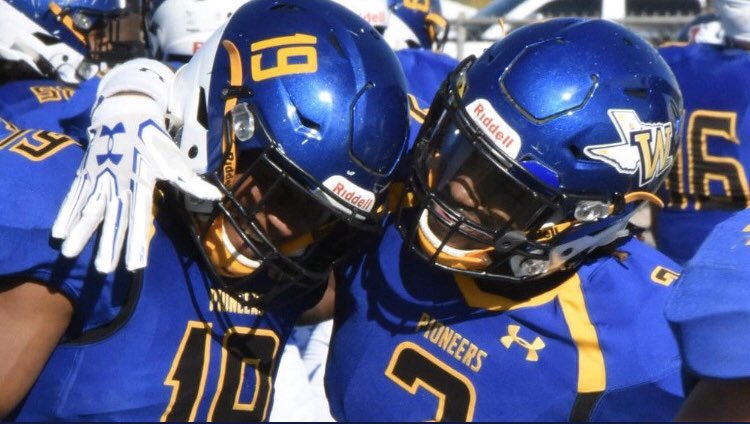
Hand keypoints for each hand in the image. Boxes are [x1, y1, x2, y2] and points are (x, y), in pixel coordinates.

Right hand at [51, 94, 221, 272]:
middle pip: (112, 219)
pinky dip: (65, 214)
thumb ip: (191, 183)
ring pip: (88, 209)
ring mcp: (99, 179)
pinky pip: (73, 197)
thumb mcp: (175, 160)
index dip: (137, 242)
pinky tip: (58, 234)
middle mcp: (118, 184)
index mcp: (141, 183)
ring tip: (70, 254)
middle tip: (102, 270)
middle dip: (107, 244)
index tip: (135, 266)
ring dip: (80, 232)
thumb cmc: (154, 141)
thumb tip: (216, 197)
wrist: (125, 112)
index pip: (140, 218)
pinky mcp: (85, 174)